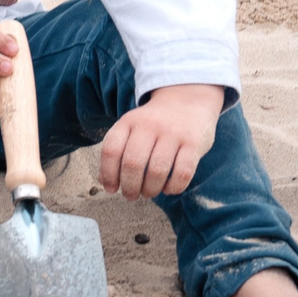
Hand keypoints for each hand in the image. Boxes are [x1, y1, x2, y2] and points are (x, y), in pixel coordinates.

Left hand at [98, 84, 222, 199]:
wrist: (187, 100)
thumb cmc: (154, 124)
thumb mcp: (132, 128)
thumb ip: (118, 151)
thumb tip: (104, 181)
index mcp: (128, 121)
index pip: (111, 150)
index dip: (108, 174)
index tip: (111, 188)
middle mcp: (149, 125)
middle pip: (133, 163)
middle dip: (129, 187)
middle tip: (131, 195)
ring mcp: (173, 133)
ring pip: (157, 171)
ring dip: (150, 190)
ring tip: (149, 193)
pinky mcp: (193, 143)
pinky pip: (182, 173)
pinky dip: (173, 187)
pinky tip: (168, 188)